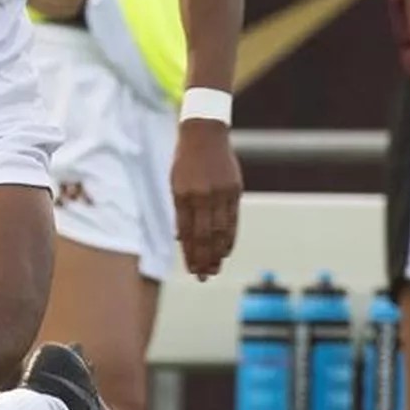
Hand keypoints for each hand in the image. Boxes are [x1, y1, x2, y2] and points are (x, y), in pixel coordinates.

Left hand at [171, 118, 242, 280]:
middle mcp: (202, 195)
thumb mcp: (174, 183)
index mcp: (182, 194)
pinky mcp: (234, 189)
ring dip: (217, 254)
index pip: (186, 232)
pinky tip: (226, 251)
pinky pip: (233, 219)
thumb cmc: (185, 160)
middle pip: (203, 236)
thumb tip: (180, 238)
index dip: (189, 253)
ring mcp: (220, 192)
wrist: (204, 132)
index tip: (191, 270)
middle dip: (203, 259)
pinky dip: (230, 237)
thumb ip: (180, 211)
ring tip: (215, 269)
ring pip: (220, 231)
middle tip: (203, 277)